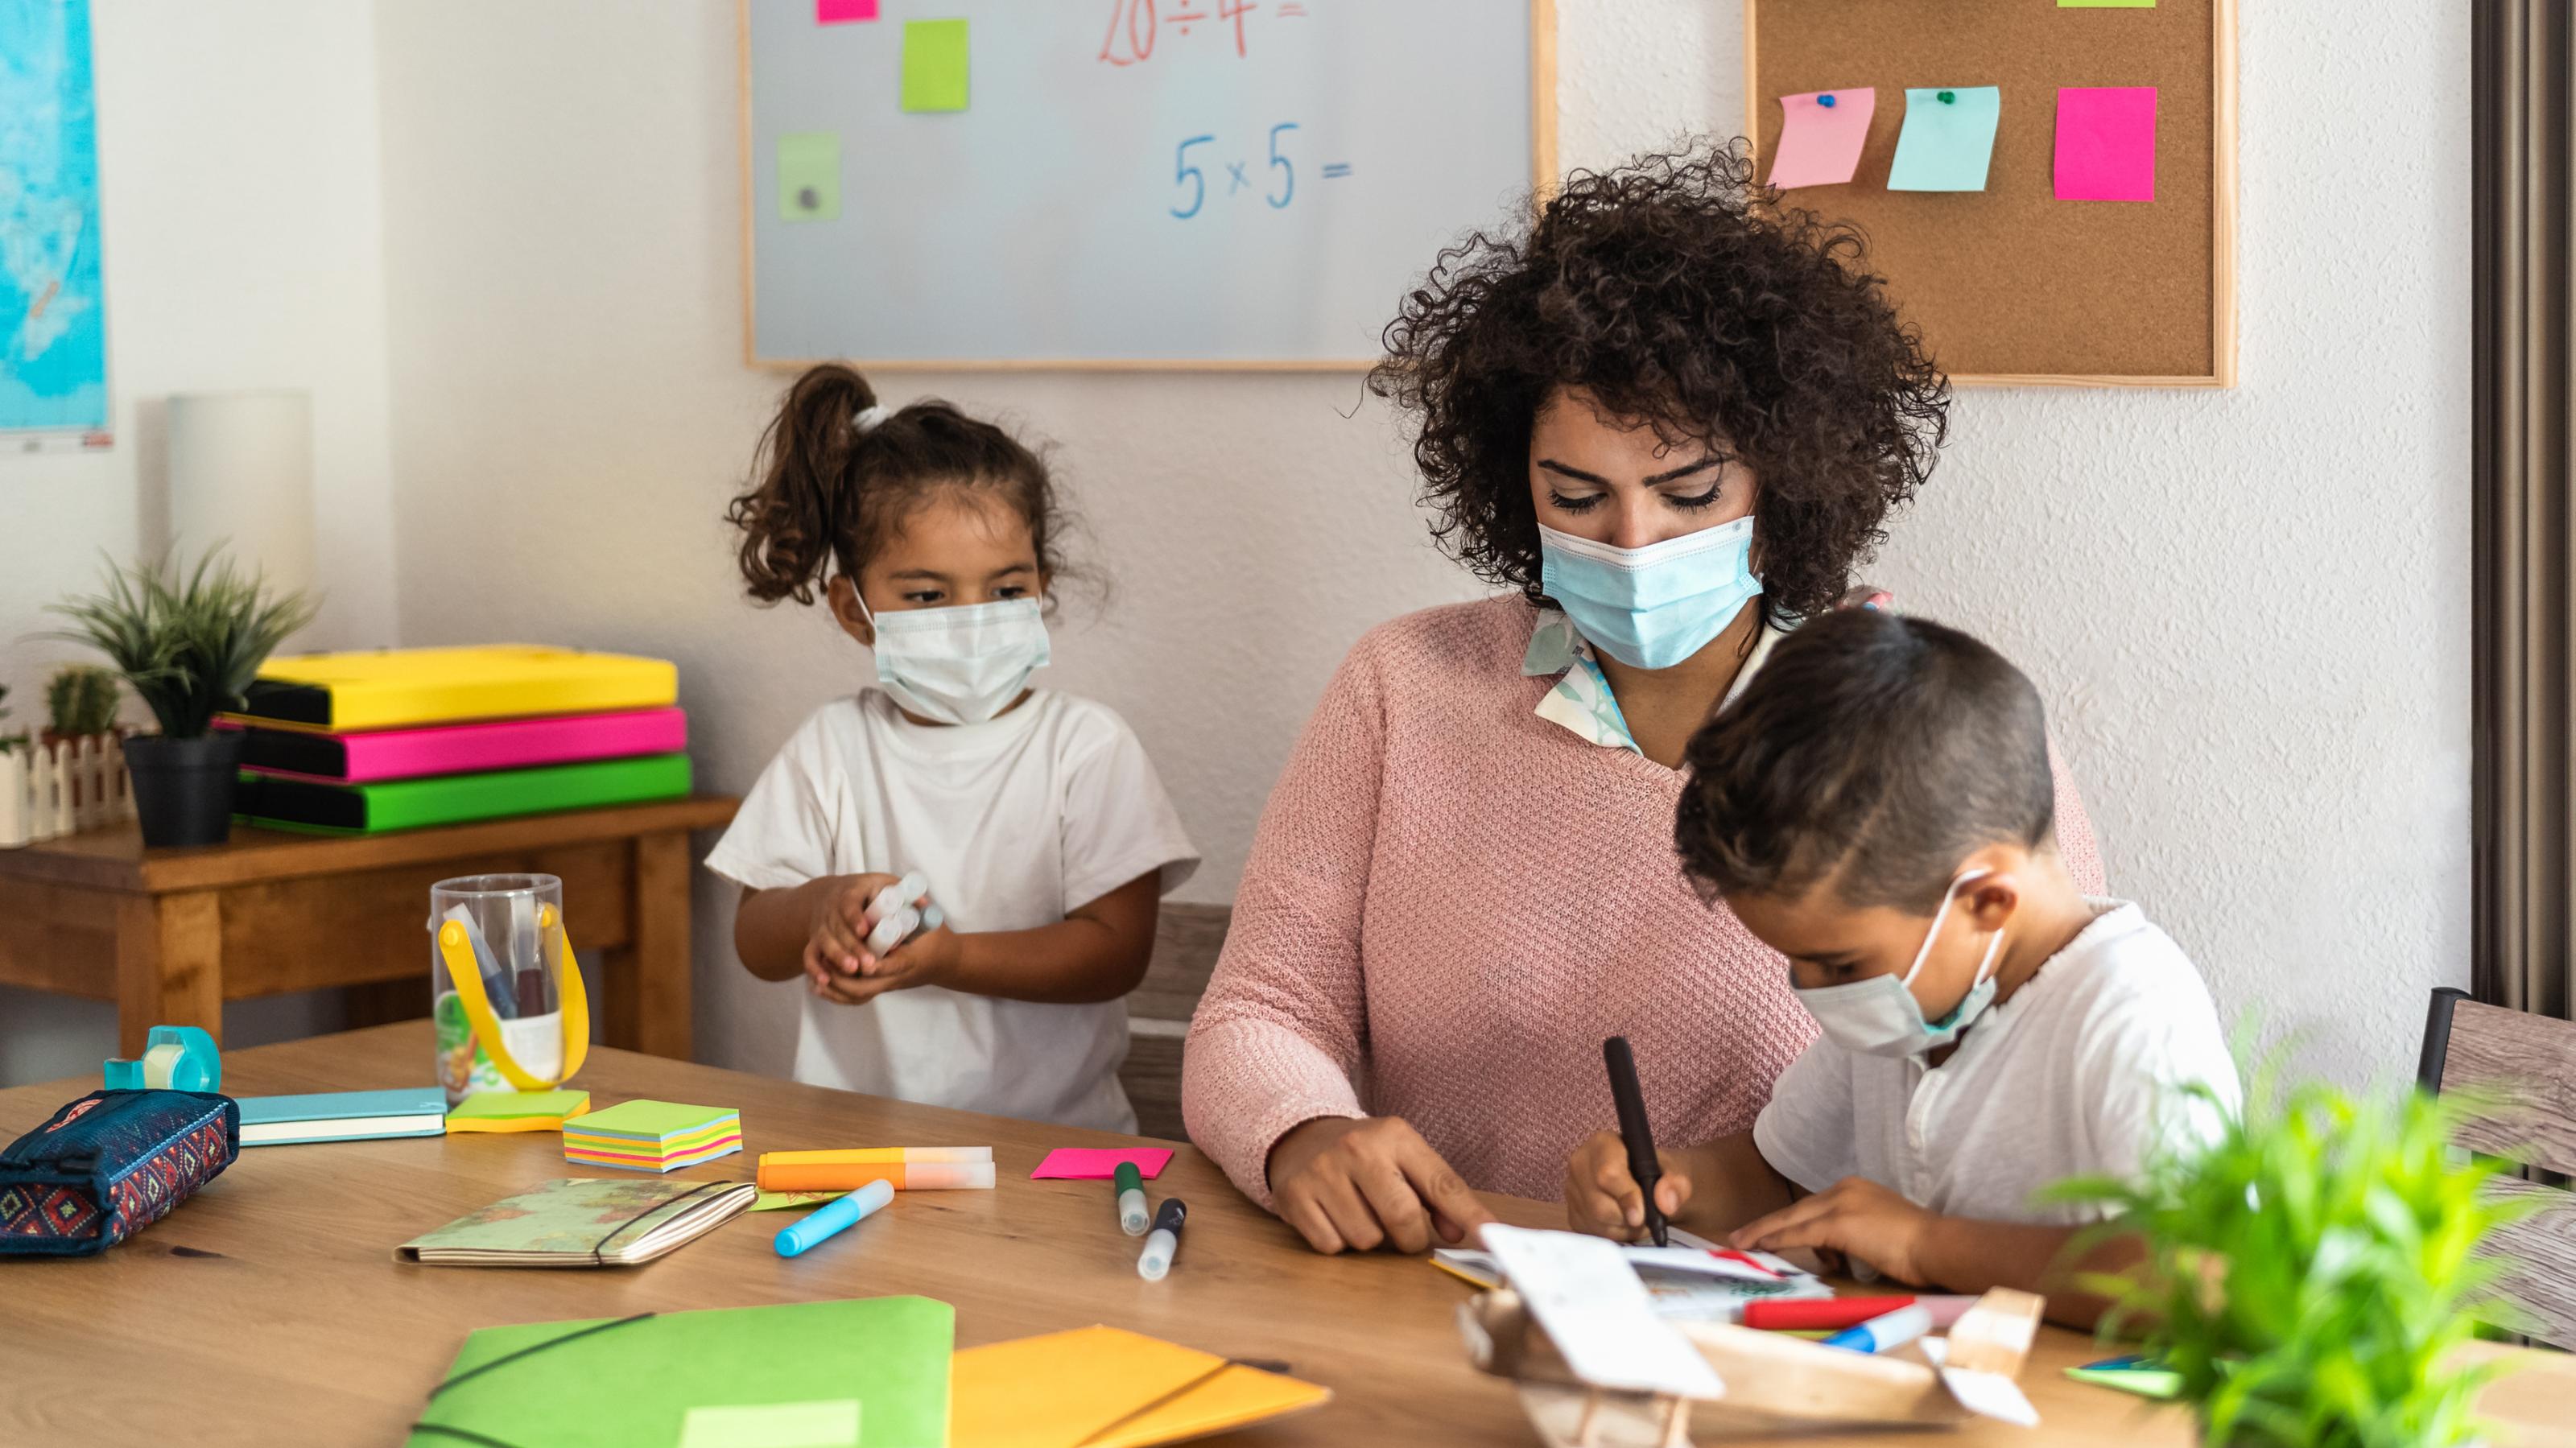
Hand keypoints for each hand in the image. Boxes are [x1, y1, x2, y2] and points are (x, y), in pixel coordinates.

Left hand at [808, 923, 959, 1006]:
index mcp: (910, 960)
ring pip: (856, 995)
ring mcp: (885, 985)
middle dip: (842, 977)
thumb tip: (913, 893)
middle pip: (865, 987)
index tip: (862, 961)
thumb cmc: (936, 939)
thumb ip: (918, 908)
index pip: (892, 967)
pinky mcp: (878, 988)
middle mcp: (895, 977)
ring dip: (835, 987)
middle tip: (826, 960)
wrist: (945, 962)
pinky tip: (818, 985)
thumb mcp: (931, 922)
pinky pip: (854, 998)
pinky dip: (835, 994)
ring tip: (817, 974)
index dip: (876, 965)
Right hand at [1267, 1116, 1496, 1254]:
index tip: (1492, 1240)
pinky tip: (1334, 1215)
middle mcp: (1357, 1148)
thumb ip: (1439, 1194)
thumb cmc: (1367, 1155)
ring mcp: (1322, 1171)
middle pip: (1402, 1219)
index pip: (1442, 1184)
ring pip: (1365, 1239)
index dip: (1470, 1217)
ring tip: (1360, 1212)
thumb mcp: (1406, 1158)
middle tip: (1400, 1229)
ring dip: (1369, 1238)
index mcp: (1395, 1135)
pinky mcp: (1294, 1195)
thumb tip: (1464, 1233)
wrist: (1302, 1137)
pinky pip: (1331, 1245)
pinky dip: (1338, 1241)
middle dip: (1408, 1238)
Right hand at [1563, 1130, 1694, 1242]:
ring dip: (1624, 1229)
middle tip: (1647, 1218)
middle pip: (1599, 1205)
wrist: (1650, 1184)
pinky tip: (1626, 1225)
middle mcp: (1580, 1164)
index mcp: (1602, 1144)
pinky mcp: (1572, 1212)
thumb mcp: (1675, 1172)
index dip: (1626, 1197)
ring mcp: (1572, 1190)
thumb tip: (1665, 1202)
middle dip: (1628, 1219)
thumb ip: (1675, 1182)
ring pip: (1595, 1222)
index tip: (1642, 1214)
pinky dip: (1614, 1235)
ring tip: (1639, 1220)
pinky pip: (1592, 1233)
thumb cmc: (1658, 1173)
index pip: (1607, 1174)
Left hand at [1729, 1176, 1936, 1284]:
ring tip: (1744, 1246)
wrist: (1938, 1245)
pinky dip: (1777, 1240)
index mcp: (1854, 1189)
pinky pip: (1800, 1233)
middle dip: (1765, 1225)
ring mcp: (1842, 1203)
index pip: (1811, 1207)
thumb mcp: (1876, 1234)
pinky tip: (1760, 1247)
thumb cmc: (1916, 1248)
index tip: (1765, 1232)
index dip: (1786, 1222)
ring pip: (1792, 1219)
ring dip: (1765, 1234)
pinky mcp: (1841, 1222)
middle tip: (1738, 1237)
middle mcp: (1845, 1189)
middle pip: (1795, 1209)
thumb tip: (1829, 1254)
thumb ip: (1850, 1236)